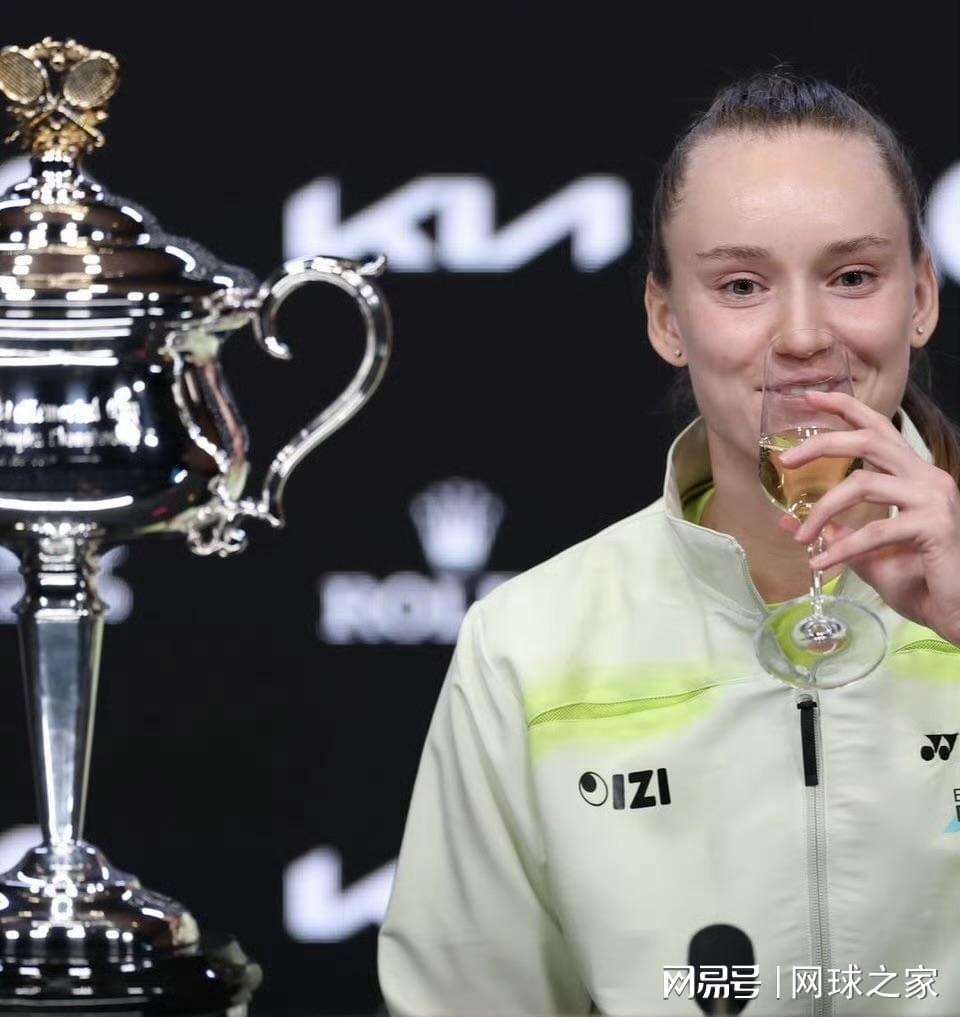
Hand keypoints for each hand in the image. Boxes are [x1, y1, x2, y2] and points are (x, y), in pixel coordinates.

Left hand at [778, 389, 959, 643]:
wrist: (954, 612)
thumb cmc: (918, 580)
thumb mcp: (865, 551)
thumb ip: (834, 532)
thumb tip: (789, 520)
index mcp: (913, 476)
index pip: (879, 429)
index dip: (846, 409)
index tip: (810, 397)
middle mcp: (927, 478)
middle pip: (868, 441)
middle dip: (823, 445)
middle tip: (786, 461)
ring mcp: (933, 499)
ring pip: (863, 484)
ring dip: (823, 510)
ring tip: (800, 537)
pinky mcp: (933, 525)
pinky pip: (874, 531)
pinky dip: (841, 549)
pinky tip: (820, 564)